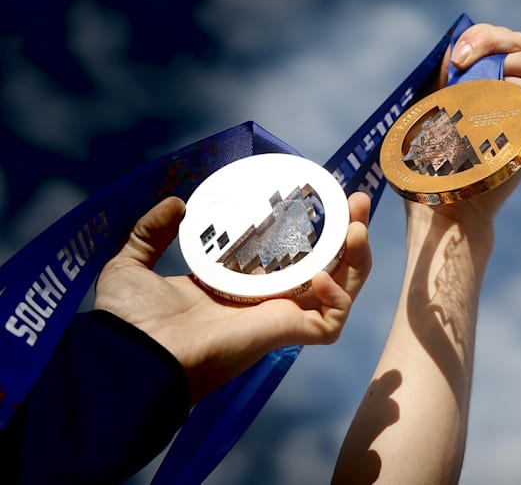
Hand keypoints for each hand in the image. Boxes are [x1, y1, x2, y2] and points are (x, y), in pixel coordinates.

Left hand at [94, 192, 371, 402]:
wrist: (135, 355)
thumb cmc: (131, 319)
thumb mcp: (133, 263)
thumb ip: (150, 232)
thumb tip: (177, 202)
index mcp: (238, 284)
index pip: (289, 253)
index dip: (311, 226)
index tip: (321, 195)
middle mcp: (267, 299)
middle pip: (327, 264)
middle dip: (349, 233)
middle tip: (358, 201)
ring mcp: (281, 317)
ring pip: (340, 288)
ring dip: (357, 257)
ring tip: (358, 227)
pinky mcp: (286, 334)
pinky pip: (330, 320)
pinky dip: (337, 296)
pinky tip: (323, 275)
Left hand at [406, 23, 520, 238]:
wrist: (443, 209)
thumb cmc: (431, 164)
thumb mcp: (431, 110)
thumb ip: (443, 78)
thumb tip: (452, 45)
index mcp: (496, 87)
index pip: (503, 43)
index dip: (482, 37)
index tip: (454, 56)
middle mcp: (518, 99)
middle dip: (492, 43)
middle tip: (461, 62)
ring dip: (495, 73)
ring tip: (467, 94)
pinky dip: (505, 99)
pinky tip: (478, 113)